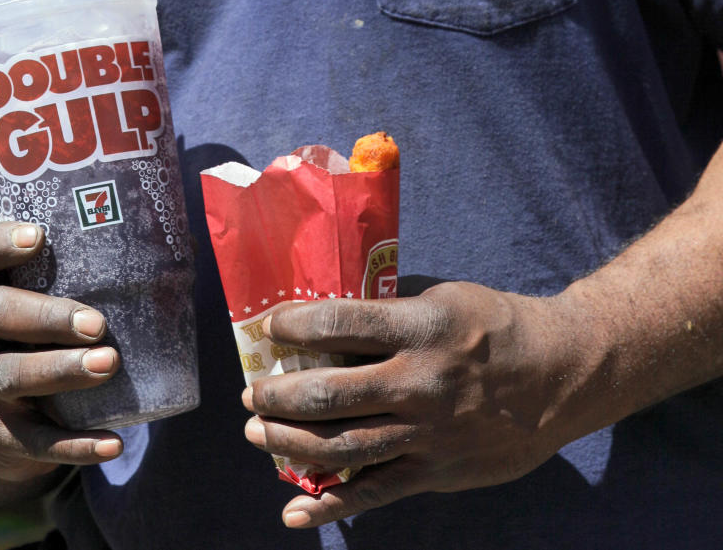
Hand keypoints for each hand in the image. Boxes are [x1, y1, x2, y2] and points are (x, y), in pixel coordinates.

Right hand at [0, 221, 123, 481]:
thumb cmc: (35, 337)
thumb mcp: (40, 300)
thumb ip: (90, 272)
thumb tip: (184, 243)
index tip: (38, 236)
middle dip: (47, 316)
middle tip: (96, 323)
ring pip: (11, 375)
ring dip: (61, 370)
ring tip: (108, 364)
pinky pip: (35, 441)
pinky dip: (74, 444)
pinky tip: (113, 443)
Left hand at [241, 281, 582, 528]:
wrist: (561, 374)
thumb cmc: (494, 326)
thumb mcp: (442, 300)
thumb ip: (390, 317)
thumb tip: (327, 326)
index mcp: (419, 328)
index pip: (339, 324)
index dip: (293, 326)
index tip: (268, 327)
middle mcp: (420, 381)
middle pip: (330, 392)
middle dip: (279, 394)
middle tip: (252, 392)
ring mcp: (428, 433)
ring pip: (343, 446)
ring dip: (290, 443)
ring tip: (257, 434)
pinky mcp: (437, 472)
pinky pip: (375, 494)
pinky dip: (331, 506)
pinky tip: (294, 512)